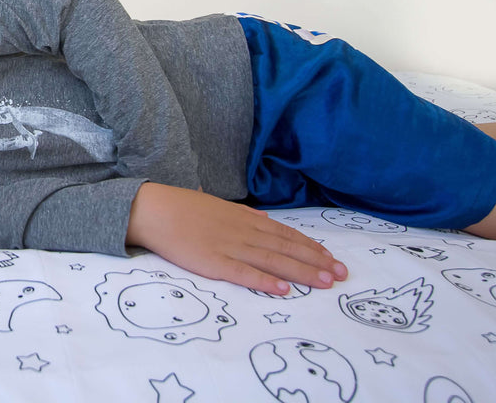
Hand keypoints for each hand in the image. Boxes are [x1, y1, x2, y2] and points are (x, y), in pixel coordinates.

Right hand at [126, 183, 347, 295]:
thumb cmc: (183, 208)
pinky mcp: (213, 263)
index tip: (331, 257)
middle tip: (342, 274)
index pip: (285, 234)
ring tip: (325, 282)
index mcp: (244, 219)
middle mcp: (243, 232)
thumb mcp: (217, 205)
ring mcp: (229, 248)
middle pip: (286, 248)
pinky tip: (284, 289)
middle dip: (316, 261)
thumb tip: (264, 219)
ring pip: (273, 261)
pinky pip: (244, 274)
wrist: (153, 209)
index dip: (310, 246)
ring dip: (302, 272)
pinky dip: (266, 281)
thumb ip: (243, 214)